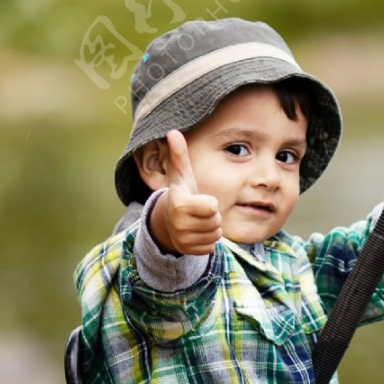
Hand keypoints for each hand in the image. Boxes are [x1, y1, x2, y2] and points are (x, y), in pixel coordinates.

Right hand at [150, 128, 222, 253]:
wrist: (167, 221)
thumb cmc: (181, 194)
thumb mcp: (182, 176)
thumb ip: (179, 155)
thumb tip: (173, 131)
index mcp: (179, 204)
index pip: (213, 207)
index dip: (211, 203)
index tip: (199, 200)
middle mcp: (179, 223)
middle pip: (216, 221)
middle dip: (212, 216)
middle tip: (200, 212)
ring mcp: (182, 240)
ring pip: (216, 235)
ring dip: (211, 228)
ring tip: (198, 222)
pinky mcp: (188, 251)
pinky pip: (211, 247)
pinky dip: (208, 241)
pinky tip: (196, 234)